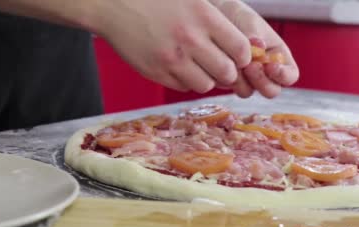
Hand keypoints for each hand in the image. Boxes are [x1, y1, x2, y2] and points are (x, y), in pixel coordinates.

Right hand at [89, 0, 251, 92]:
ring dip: (207, 78)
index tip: (238, 54)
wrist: (113, 4)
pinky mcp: (156, 73)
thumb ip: (216, 18)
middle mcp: (190, 40)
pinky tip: (179, 66)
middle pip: (227, 72)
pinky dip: (186, 80)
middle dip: (228, 71)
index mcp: (203, 17)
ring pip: (206, 85)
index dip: (244, 55)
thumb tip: (245, 44)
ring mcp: (172, 59)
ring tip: (199, 65)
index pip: (241, 49)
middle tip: (221, 63)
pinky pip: (183, 87)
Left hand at [210, 0, 299, 97]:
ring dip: (242, 81)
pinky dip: (226, 78)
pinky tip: (220, 63)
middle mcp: (264, 72)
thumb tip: (258, 48)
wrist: (216, 16)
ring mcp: (246, 79)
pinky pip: (228, 87)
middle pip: (271, 91)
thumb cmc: (238, 17)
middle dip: (261, 82)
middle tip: (249, 67)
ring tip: (234, 62)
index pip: (290, 76)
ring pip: (248, 92)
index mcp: (278, 57)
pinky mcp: (228, 80)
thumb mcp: (250, 23)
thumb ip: (255, 37)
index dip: (283, 75)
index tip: (270, 66)